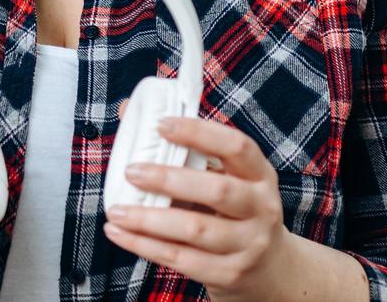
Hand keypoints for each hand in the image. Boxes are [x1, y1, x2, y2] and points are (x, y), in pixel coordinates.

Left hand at [101, 115, 294, 301]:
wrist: (271, 270)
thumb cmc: (233, 210)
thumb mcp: (225, 176)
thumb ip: (185, 147)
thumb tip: (129, 111)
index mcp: (259, 175)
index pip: (237, 146)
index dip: (200, 132)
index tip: (160, 125)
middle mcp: (262, 208)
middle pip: (218, 191)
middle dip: (169, 180)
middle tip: (131, 172)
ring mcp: (249, 244)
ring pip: (196, 229)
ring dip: (149, 219)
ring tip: (116, 210)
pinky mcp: (230, 274)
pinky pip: (182, 259)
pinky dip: (146, 246)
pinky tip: (119, 234)